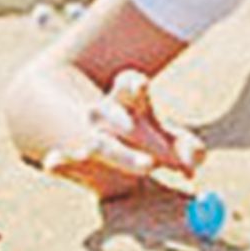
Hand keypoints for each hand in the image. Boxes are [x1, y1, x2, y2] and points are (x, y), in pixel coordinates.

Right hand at [42, 69, 204, 199]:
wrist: (102, 156)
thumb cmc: (146, 143)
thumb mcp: (169, 140)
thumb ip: (186, 149)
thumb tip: (195, 160)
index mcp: (128, 98)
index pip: (128, 84)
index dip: (134, 85)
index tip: (141, 86)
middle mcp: (104, 114)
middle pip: (119, 119)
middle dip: (142, 134)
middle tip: (162, 153)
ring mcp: (87, 138)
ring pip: (101, 145)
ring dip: (123, 156)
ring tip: (148, 166)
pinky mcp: (71, 161)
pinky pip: (62, 161)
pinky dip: (60, 161)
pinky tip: (54, 161)